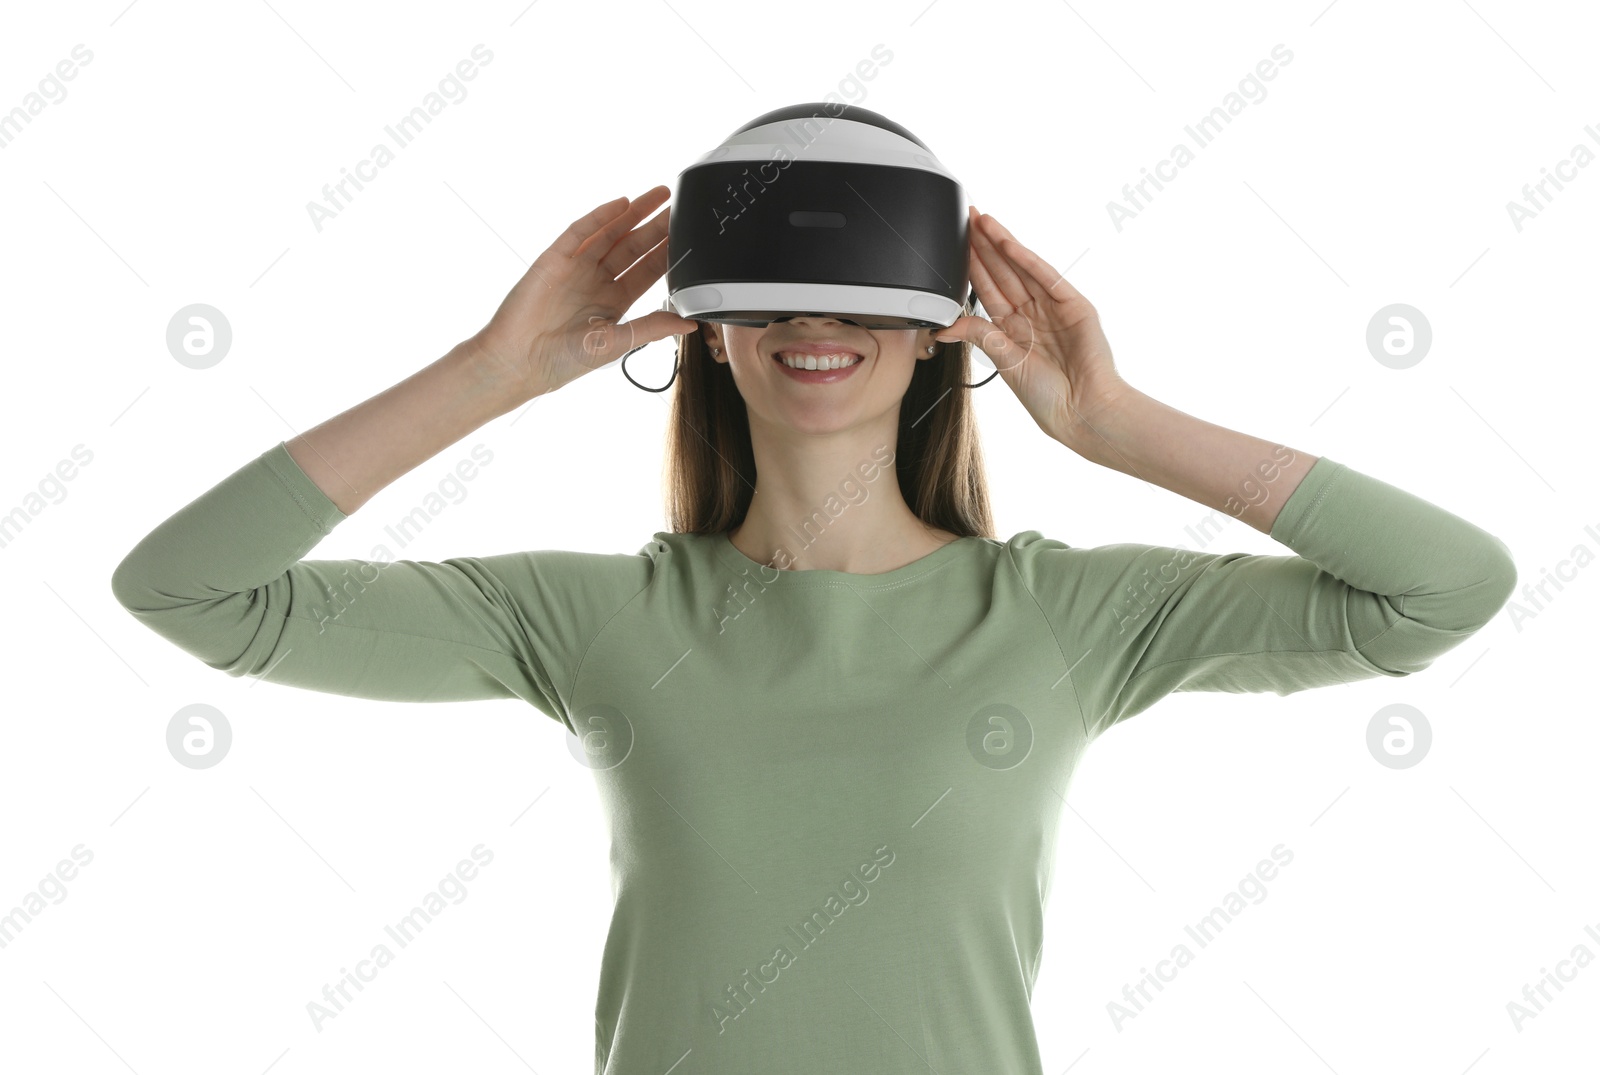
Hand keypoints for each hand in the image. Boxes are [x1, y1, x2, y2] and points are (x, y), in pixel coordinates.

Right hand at [464, 186, 698, 398]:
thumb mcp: (617, 343)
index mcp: (614, 302)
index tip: (687, 235)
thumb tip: (690, 321)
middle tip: (678, 207)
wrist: (518, 361)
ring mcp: (576, 267)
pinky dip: (599, 217)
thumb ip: (652, 327)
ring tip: (659, 195)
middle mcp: (597, 281)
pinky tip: (620, 204)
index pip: (647, 270)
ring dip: (633, 213)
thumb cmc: (564, 361)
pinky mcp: (554, 259)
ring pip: (610, 233)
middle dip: (656, 227)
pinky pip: (579, 232)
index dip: (666, 252)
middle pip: (633, 247)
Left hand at [935, 206, 1130, 449]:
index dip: (973, 267)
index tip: (957, 245)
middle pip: (1003, 272)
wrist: (1082, 411)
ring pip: (1021, 268)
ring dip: (1001, 244)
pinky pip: (1045, 277)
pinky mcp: (1074, 305)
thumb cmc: (1049, 398)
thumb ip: (979, 336)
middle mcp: (1033, 314)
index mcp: (1014, 330)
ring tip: (982, 221)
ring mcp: (1054, 307)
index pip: (988, 290)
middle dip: (984, 246)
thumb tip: (945, 328)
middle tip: (967, 218)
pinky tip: (1007, 244)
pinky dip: (1026, 259)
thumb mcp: (1005, 362)